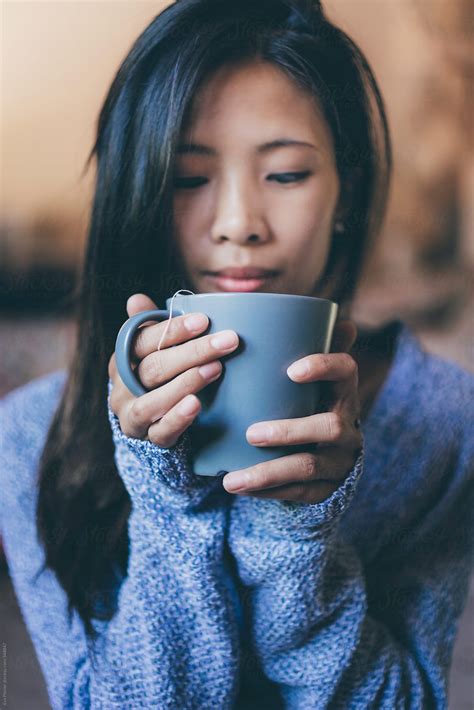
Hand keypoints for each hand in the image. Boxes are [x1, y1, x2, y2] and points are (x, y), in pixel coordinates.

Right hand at [108, 293, 239, 446]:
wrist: (154, 424)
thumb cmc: (161, 377)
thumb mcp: (156, 351)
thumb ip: (153, 328)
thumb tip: (136, 299)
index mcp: (122, 360)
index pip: (142, 340)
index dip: (172, 330)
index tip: (204, 320)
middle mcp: (122, 389)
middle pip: (154, 367)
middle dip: (192, 352)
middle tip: (227, 341)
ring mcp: (134, 417)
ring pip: (153, 401)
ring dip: (186, 382)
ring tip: (215, 369)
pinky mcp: (149, 440)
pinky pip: (161, 432)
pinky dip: (178, 418)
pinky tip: (196, 404)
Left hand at [222, 320, 362, 502]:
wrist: (325, 455)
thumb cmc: (306, 405)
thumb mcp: (306, 380)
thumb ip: (298, 347)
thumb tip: (302, 309)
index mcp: (342, 391)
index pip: (345, 371)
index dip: (323, 367)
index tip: (291, 369)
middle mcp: (348, 425)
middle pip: (328, 426)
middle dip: (288, 430)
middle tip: (251, 434)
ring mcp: (340, 459)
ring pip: (310, 466)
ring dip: (269, 472)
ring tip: (232, 479)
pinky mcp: (327, 487)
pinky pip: (300, 493)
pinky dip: (268, 491)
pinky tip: (240, 488)